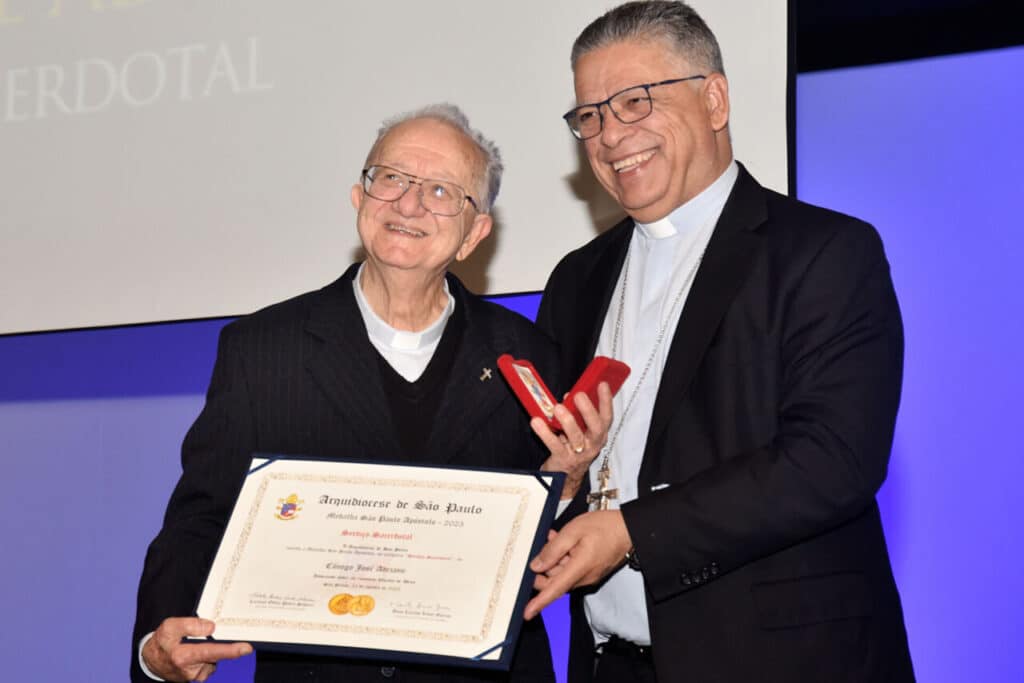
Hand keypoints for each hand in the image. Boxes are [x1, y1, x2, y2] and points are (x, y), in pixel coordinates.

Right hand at [141, 617, 251, 681]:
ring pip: (216, 660)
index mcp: (183, 656)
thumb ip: (191, 625)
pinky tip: (198, 652)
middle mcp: (191, 670)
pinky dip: (210, 657)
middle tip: (209, 637)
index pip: (211, 652)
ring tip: (195, 646)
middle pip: (217, 655)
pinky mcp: (200, 677)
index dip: (230, 651)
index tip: (246, 648)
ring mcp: (196, 676)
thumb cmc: (162, 641)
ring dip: (212, 651)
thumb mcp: (170, 626)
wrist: (152, 661)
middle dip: (221, 646)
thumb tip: (211, 627)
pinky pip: (212, 664)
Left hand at [523, 509, 631, 619]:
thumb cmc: (605, 527)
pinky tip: (565, 543)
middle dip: (544, 566)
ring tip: (557, 537)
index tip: (527, 613)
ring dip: (554, 559)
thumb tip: (537, 565)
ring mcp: (588, 577)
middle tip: (545, 544)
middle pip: (554, 581)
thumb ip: (554, 549)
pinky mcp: (590, 573)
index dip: (539, 602)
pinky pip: (570, 570)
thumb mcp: (574, 531)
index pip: (554, 590)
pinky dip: (564, 558)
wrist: (629, 530)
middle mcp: (584, 578)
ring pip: (561, 574)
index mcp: (579, 568)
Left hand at [537, 382, 612, 498]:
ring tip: (558, 408)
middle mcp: (592, 445)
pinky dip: (545, 432)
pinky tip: (537, 422)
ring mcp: (579, 454)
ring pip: (576, 437)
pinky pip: (554, 444)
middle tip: (579, 395)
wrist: (566, 477)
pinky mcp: (563, 459)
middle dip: (588, 410)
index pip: (607, 417)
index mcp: (599, 435)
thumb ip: (576, 414)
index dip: (606, 400)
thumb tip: (567, 396)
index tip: (602, 384)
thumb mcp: (579, 431)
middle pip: (596, 427)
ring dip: (567, 421)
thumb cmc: (573, 449)